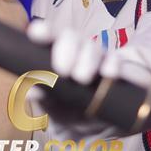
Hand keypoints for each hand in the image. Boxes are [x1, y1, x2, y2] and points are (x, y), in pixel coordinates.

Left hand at [26, 20, 120, 139]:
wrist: (107, 119)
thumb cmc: (75, 107)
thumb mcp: (58, 107)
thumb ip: (45, 99)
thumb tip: (32, 92)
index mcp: (58, 56)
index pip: (49, 36)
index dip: (44, 31)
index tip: (36, 33)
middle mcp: (77, 51)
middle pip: (70, 37)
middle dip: (65, 48)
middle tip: (62, 69)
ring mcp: (98, 58)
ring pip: (92, 48)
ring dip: (86, 59)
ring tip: (81, 77)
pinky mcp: (118, 67)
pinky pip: (115, 60)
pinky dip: (111, 65)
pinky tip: (108, 73)